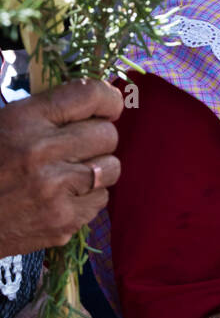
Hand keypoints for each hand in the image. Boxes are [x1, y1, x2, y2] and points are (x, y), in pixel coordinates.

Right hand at [0, 79, 123, 255]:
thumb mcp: (3, 124)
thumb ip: (45, 110)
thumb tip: (95, 99)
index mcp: (24, 119)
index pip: (89, 95)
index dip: (108, 99)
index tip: (110, 106)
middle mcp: (42, 151)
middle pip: (107, 134)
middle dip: (99, 137)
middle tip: (83, 144)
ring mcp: (54, 190)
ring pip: (111, 168)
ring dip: (98, 168)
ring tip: (73, 172)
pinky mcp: (62, 222)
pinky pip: (100, 201)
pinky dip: (88, 198)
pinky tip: (64, 197)